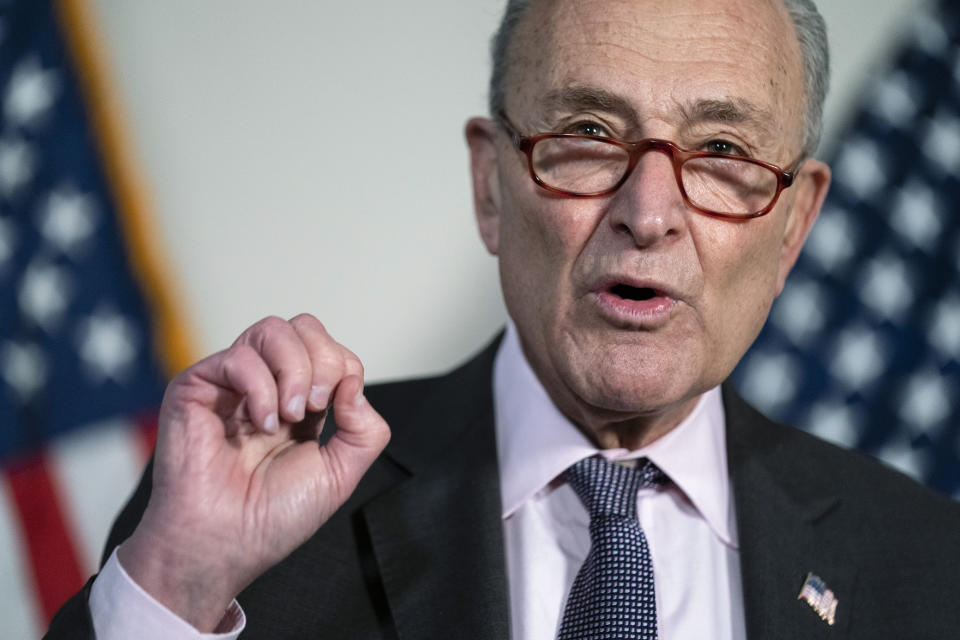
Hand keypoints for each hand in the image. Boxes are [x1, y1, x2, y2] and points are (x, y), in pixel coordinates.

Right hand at [117, 314, 389, 630]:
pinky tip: (261, 424)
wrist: (224, 544)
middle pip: (304, 328)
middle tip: (313, 408)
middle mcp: (266, 385)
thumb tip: (354, 382)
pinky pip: (238, 356)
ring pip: (272, 329)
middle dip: (321, 362)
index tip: (334, 409)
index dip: (342, 368)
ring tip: (289, 416)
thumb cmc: (273, 516)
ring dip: (293, 369)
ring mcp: (231, 383)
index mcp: (299, 401)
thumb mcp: (340, 473)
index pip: (330, 350)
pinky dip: (260, 387)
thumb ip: (364, 428)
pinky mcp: (197, 387)